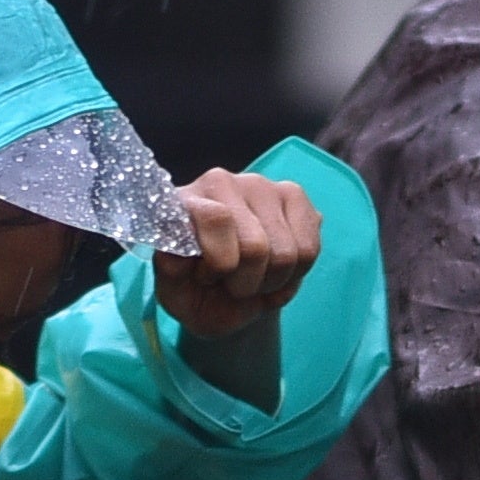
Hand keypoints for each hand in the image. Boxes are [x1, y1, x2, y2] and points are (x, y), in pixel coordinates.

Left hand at [149, 169, 323, 343]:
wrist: (224, 298)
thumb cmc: (196, 291)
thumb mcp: (175, 293)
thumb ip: (171, 273)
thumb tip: (177, 256)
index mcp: (185, 201)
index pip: (216, 218)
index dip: (219, 263)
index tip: (207, 279)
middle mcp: (223, 182)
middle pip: (255, 246)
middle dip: (246, 283)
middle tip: (232, 286)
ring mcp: (262, 185)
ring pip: (286, 252)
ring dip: (271, 282)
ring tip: (254, 281)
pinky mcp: (294, 197)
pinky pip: (309, 249)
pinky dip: (294, 275)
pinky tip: (275, 272)